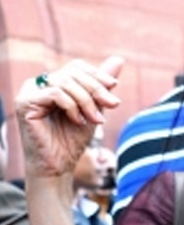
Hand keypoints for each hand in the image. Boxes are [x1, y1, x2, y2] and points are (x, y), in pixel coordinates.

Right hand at [15, 56, 123, 177]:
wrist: (59, 165)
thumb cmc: (73, 138)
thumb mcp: (94, 107)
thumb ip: (101, 84)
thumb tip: (119, 59)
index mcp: (52, 83)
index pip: (76, 67)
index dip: (96, 74)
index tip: (114, 86)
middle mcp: (38, 84)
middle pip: (72, 73)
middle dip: (96, 89)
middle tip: (113, 104)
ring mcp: (29, 92)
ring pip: (66, 82)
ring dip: (87, 101)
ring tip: (97, 120)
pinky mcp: (25, 103)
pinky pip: (55, 93)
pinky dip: (72, 106)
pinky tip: (78, 121)